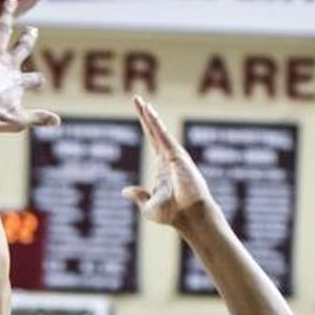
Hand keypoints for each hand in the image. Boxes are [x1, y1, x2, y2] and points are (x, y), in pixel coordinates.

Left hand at [0, 0, 59, 133]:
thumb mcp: (18, 120)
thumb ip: (37, 118)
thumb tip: (58, 122)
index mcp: (19, 81)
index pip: (33, 79)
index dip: (37, 81)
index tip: (40, 81)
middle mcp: (9, 63)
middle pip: (23, 47)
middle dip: (28, 38)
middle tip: (32, 30)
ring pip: (4, 29)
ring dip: (8, 14)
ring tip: (10, 2)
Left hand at [123, 95, 213, 228]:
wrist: (189, 216)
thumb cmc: (173, 215)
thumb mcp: (148, 207)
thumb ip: (139, 196)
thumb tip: (125, 191)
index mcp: (162, 168)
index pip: (151, 141)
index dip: (145, 126)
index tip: (140, 112)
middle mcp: (168, 158)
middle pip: (154, 131)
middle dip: (145, 115)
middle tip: (136, 99)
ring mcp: (173, 155)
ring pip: (158, 130)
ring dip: (148, 115)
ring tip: (139, 101)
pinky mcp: (177, 155)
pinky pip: (163, 136)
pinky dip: (155, 123)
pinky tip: (148, 112)